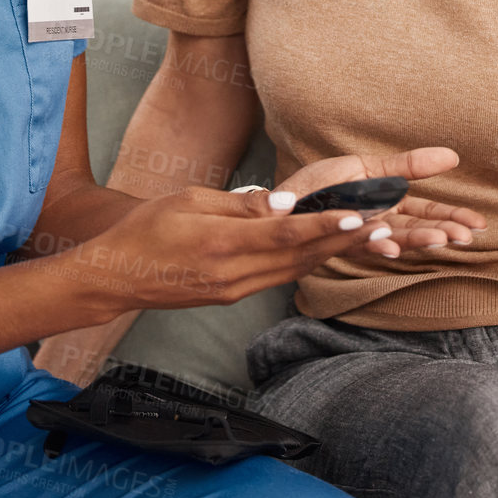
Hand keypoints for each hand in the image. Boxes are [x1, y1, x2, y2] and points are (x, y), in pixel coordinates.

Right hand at [61, 186, 389, 312]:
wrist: (116, 278)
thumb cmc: (144, 231)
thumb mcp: (188, 201)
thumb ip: (237, 204)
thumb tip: (281, 202)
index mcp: (222, 245)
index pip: (285, 234)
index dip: (325, 225)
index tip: (358, 215)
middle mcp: (234, 274)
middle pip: (299, 256)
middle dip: (342, 239)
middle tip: (382, 220)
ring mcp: (234, 290)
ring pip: (293, 269)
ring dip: (330, 252)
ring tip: (367, 233)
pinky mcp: (231, 295)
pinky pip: (277, 276)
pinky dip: (304, 261)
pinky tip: (324, 248)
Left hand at [276, 147, 485, 258]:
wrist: (282, 203)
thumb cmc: (324, 183)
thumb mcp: (368, 166)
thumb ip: (408, 165)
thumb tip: (453, 156)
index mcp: (388, 203)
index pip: (428, 212)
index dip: (453, 217)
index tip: (479, 225)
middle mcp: (377, 221)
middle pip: (417, 228)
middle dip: (443, 232)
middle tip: (467, 237)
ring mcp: (358, 232)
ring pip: (394, 237)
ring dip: (417, 240)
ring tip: (441, 240)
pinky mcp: (337, 240)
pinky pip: (359, 244)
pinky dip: (376, 245)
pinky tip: (391, 246)